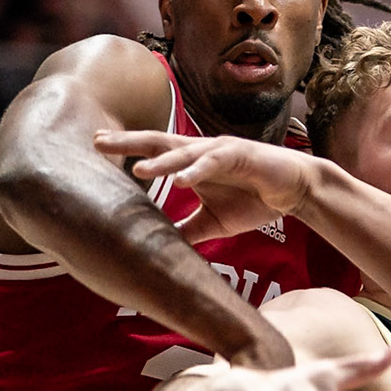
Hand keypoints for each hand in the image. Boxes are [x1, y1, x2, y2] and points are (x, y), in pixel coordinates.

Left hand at [94, 131, 316, 242]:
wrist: (295, 191)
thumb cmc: (254, 200)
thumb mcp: (212, 222)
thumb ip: (186, 230)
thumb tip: (158, 250)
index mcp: (192, 162)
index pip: (152, 152)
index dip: (125, 148)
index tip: (95, 145)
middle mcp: (201, 151)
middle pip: (159, 143)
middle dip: (128, 142)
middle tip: (97, 140)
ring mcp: (220, 151)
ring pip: (185, 153)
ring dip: (161, 161)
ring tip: (137, 168)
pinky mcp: (242, 156)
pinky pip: (215, 162)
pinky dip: (198, 171)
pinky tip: (181, 179)